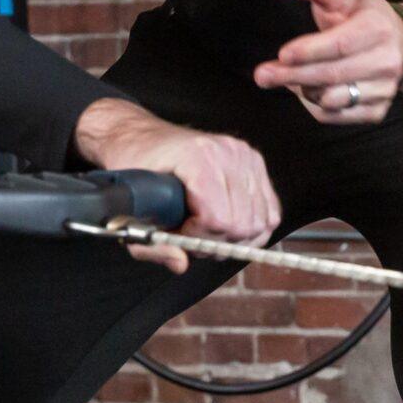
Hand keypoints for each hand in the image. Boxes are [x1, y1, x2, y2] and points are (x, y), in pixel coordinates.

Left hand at [74, 99, 276, 272]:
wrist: (143, 138)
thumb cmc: (137, 170)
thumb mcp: (131, 212)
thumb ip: (153, 244)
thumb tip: (180, 264)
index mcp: (199, 158)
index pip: (218, 219)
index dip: (197, 238)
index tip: (179, 232)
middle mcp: (228, 152)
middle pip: (243, 225)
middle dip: (215, 240)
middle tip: (192, 234)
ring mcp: (245, 155)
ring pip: (260, 222)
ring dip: (233, 237)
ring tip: (206, 228)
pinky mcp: (255, 162)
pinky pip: (270, 211)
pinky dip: (251, 228)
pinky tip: (226, 224)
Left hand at [253, 0, 402, 125]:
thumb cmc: (364, 16)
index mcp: (377, 28)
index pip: (341, 44)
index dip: (310, 51)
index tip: (282, 54)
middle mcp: (386, 62)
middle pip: (333, 75)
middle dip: (294, 76)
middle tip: (262, 75)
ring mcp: (384, 89)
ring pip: (333, 99)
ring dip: (303, 90)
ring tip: (285, 77)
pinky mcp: (377, 111)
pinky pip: (337, 117)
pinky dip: (315, 107)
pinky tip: (303, 90)